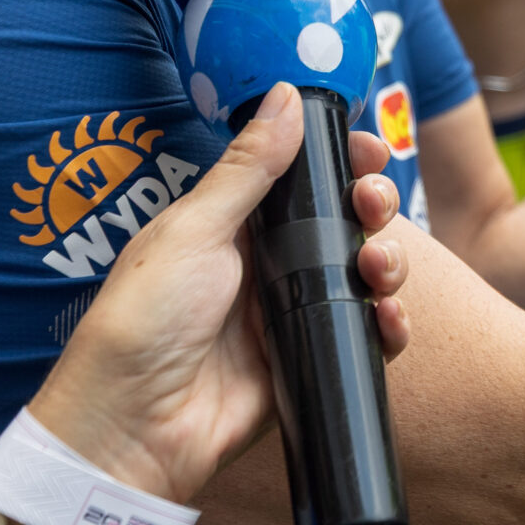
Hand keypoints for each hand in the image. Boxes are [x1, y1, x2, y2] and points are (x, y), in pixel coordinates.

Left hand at [27, 83, 408, 505]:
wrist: (136, 428)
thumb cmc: (143, 322)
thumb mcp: (193, 231)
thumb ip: (248, 168)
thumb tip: (288, 96)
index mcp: (231, 224)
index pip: (299, 177)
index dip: (338, 160)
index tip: (367, 150)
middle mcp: (265, 264)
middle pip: (342, 220)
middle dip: (371, 204)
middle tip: (374, 203)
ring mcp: (291, 314)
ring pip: (362, 274)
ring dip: (387, 261)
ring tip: (378, 267)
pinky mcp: (310, 361)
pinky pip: (365, 335)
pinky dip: (388, 325)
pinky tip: (387, 319)